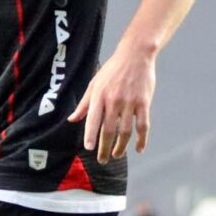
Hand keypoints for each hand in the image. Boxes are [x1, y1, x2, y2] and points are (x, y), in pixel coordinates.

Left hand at [68, 44, 155, 163]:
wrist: (135, 56)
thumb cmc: (112, 70)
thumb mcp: (94, 84)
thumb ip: (84, 104)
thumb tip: (72, 120)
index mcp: (99, 96)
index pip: (93, 120)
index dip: (91, 135)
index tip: (89, 148)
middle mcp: (114, 101)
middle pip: (109, 130)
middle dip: (104, 147)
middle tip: (102, 160)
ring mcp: (130, 103)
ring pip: (125, 131)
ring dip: (121, 147)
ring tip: (116, 155)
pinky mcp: (144, 103)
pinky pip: (143, 126)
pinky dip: (142, 139)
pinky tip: (139, 149)